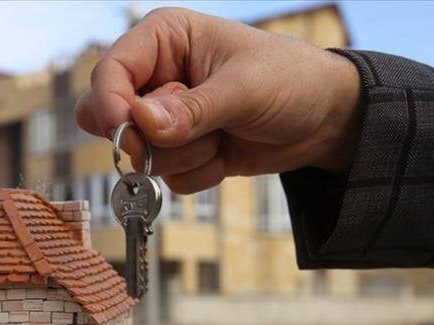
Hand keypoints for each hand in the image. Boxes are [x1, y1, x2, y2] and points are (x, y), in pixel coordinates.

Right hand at [75, 7, 361, 193]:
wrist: (326, 119)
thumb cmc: (292, 81)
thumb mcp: (245, 88)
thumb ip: (192, 110)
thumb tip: (142, 125)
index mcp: (164, 40)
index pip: (110, 71)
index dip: (111, 105)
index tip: (128, 135)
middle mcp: (157, 76)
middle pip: (107, 116)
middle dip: (144, 137)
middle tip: (181, 136)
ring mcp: (166, 118)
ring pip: (138, 153)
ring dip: (184, 155)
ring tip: (224, 134)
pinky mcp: (179, 150)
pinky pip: (166, 176)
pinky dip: (198, 173)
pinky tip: (226, 152)